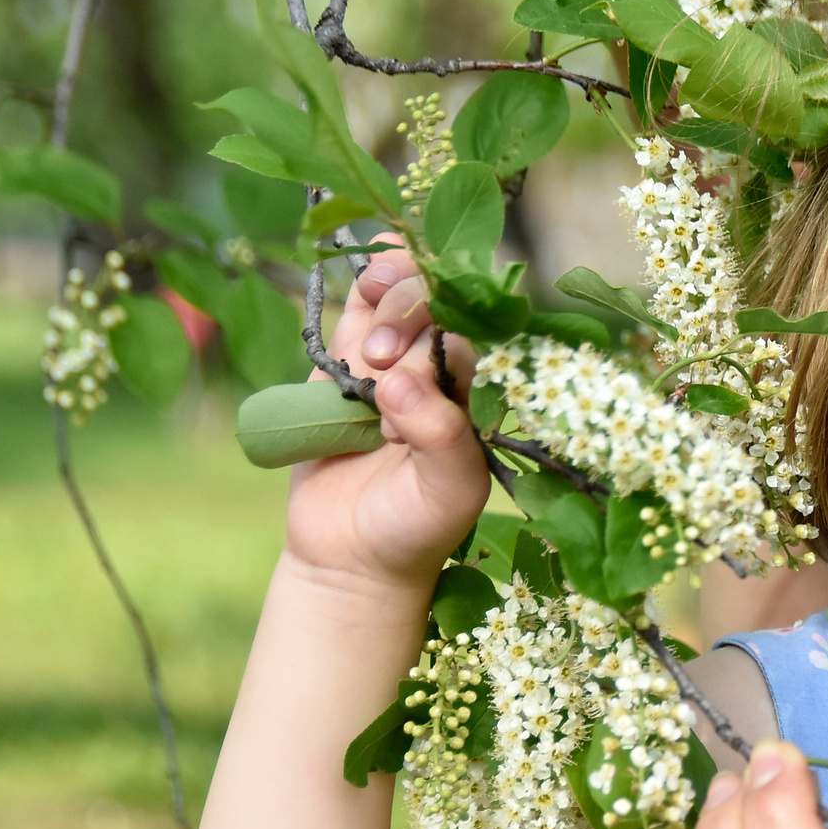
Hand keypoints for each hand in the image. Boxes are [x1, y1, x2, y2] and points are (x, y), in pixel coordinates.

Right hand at [277, 248, 489, 595]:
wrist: (350, 555)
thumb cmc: (416, 527)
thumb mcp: (448, 492)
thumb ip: (440, 438)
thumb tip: (399, 381)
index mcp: (481, 397)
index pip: (478, 334)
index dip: (449, 326)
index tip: (416, 356)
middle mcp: (445, 374)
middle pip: (438, 308)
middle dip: (408, 316)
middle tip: (377, 361)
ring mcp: (395, 365)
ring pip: (400, 299)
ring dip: (385, 297)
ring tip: (366, 351)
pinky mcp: (346, 366)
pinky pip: (358, 312)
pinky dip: (363, 287)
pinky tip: (366, 273)